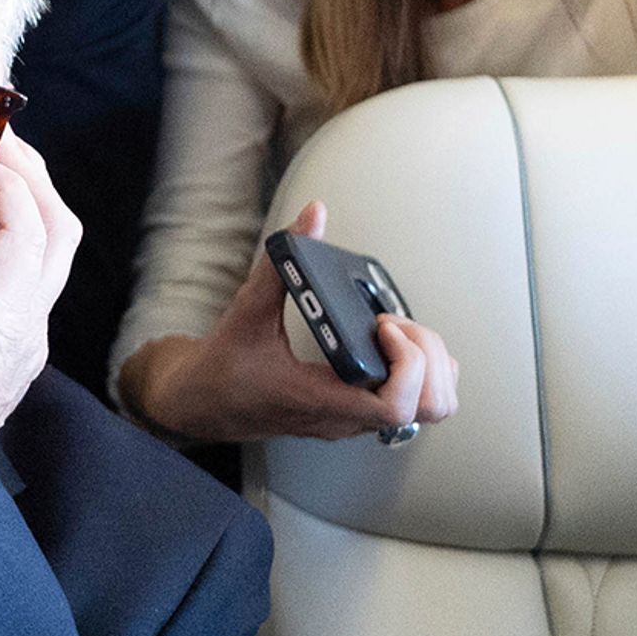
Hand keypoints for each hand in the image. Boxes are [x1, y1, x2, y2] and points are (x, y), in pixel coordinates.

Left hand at [0, 136, 81, 532]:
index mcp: (8, 340)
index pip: (29, 255)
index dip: (12, 206)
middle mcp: (28, 326)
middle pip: (55, 228)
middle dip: (27, 176)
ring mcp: (24, 319)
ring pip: (50, 220)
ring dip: (21, 171)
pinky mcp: (5, 312)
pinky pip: (23, 227)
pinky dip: (6, 188)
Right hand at [126, 202, 456, 444]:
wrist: (206, 403)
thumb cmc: (225, 367)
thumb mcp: (247, 310)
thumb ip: (282, 264)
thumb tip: (313, 216)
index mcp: (321, 399)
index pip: (394, 406)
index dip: (406, 363)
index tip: (382, 326)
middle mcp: (347, 417)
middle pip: (429, 406)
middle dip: (426, 357)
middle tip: (393, 326)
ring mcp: (357, 419)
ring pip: (430, 409)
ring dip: (429, 366)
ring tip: (397, 336)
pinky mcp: (360, 413)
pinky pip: (416, 404)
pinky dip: (421, 371)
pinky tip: (393, 346)